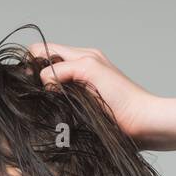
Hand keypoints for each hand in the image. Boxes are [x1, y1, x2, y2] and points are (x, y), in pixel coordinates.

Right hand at [27, 42, 162, 149]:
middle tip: (38, 96)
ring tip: (49, 107)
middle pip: (44, 68)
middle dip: (35, 78)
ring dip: (45, 96)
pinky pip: (60, 105)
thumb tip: (43, 79)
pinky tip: (57, 117)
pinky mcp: (85, 109)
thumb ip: (64, 68)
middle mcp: (80, 70)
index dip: (31, 61)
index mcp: (82, 57)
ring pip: (50, 88)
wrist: (145, 125)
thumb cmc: (125, 99)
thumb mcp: (91, 70)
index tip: (30, 79)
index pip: (42, 50)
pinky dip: (54, 109)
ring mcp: (82, 90)